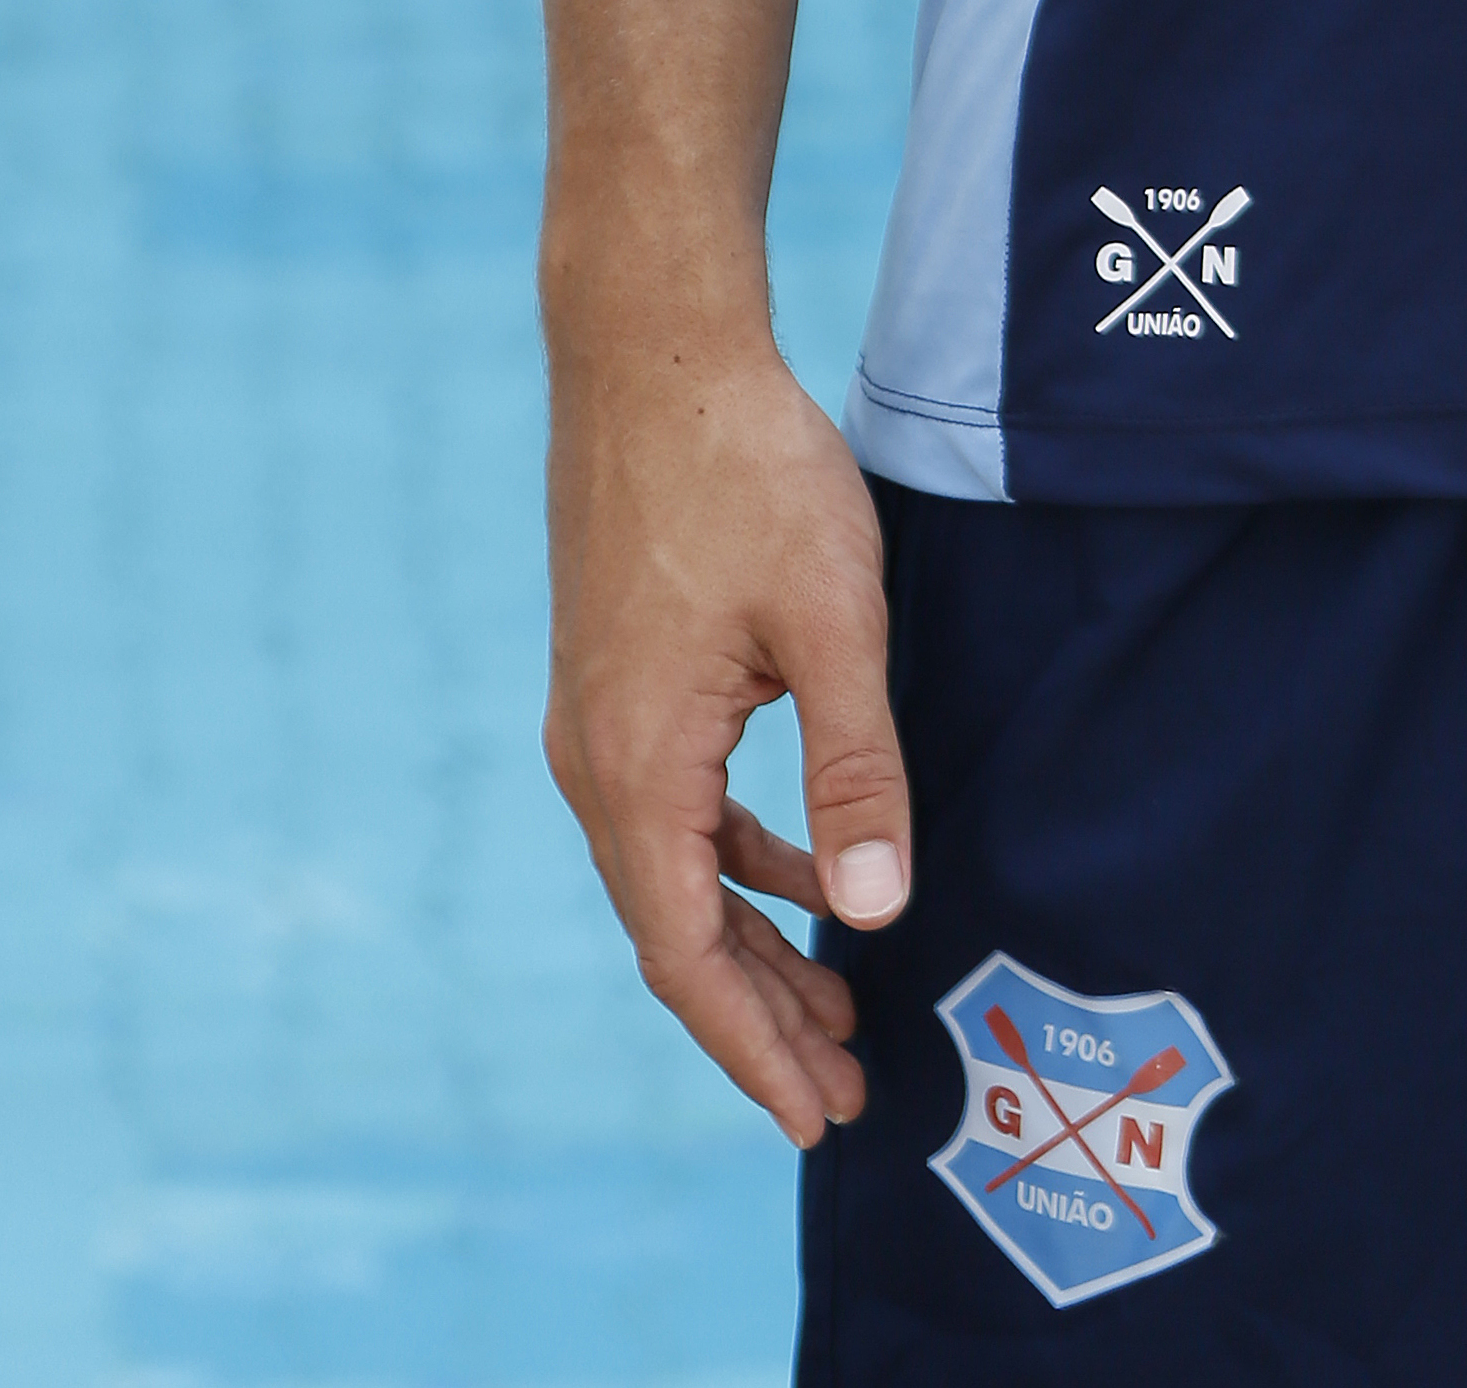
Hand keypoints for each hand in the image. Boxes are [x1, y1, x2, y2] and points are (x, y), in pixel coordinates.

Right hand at [543, 326, 916, 1145]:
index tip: (816, 1117)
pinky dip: (736, 862)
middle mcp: (593, 761)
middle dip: (761, 1020)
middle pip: (676, 932)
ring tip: (838, 1009)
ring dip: (751, 945)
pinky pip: (673, 809)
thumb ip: (855, 769)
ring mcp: (596, 718)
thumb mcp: (833, 618)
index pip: (689, 957)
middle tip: (846, 1091)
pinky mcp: (617, 677)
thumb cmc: (746, 470)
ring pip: (674, 873)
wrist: (653, 348)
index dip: (754, 1048)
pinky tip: (799, 875)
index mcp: (635, 767)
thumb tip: (873, 914)